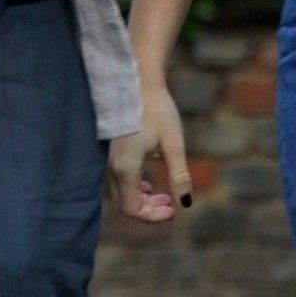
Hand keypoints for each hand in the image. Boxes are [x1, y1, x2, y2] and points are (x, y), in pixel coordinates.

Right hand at [107, 78, 192, 223]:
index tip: (173, 210)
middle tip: (171, 206)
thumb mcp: (173, 143)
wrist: (137, 79)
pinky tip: (149, 181)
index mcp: (126, 168)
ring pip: (122, 192)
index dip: (153, 216)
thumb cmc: (156, 110)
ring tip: (163, 195)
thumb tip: (184, 203)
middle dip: (149, 210)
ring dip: (142, 199)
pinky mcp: (114, 151)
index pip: (132, 209)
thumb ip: (178, 175)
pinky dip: (135, 187)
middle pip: (126, 204)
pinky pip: (121, 180)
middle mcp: (114, 167)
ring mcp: (111, 159)